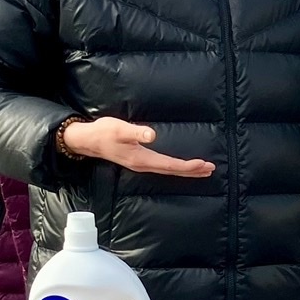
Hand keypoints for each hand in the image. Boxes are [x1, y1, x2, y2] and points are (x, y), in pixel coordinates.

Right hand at [59, 116, 213, 177]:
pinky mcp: (139, 160)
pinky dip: (176, 167)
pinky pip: (163, 167)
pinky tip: (181, 166)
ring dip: (186, 170)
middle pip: (172, 171)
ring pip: (168, 170)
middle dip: (192, 171)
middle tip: (211, 169)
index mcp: (141, 159)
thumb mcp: (119, 129)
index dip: (187, 166)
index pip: (169, 165)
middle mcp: (143, 165)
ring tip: (202, 169)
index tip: (203, 164)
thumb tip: (152, 135)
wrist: (88, 140)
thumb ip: (135, 132)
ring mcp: (141, 164)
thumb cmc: (103, 132)